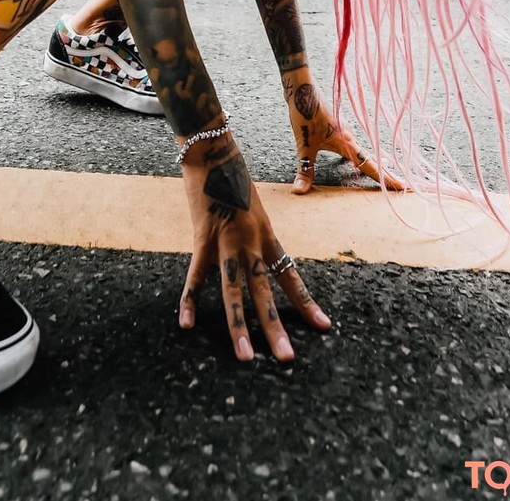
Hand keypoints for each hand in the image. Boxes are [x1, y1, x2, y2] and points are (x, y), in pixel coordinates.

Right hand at [178, 140, 330, 361]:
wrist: (213, 148)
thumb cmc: (231, 175)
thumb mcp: (251, 207)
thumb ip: (250, 234)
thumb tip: (247, 255)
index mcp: (267, 235)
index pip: (291, 275)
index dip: (306, 302)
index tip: (324, 327)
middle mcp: (252, 242)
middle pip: (266, 291)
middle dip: (276, 327)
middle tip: (287, 360)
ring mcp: (228, 240)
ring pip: (235, 291)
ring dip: (239, 326)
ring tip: (245, 357)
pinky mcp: (203, 236)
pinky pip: (196, 274)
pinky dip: (189, 299)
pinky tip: (186, 324)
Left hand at [285, 78, 406, 194]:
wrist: (302, 88)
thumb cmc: (304, 114)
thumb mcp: (304, 145)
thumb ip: (305, 169)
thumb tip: (300, 191)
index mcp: (347, 143)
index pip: (370, 166)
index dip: (386, 179)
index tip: (403, 187)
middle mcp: (350, 137)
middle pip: (372, 160)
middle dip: (385, 175)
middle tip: (401, 187)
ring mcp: (345, 131)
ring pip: (362, 152)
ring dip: (372, 165)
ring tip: (383, 177)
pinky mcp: (337, 127)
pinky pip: (352, 146)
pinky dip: (357, 156)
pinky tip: (351, 161)